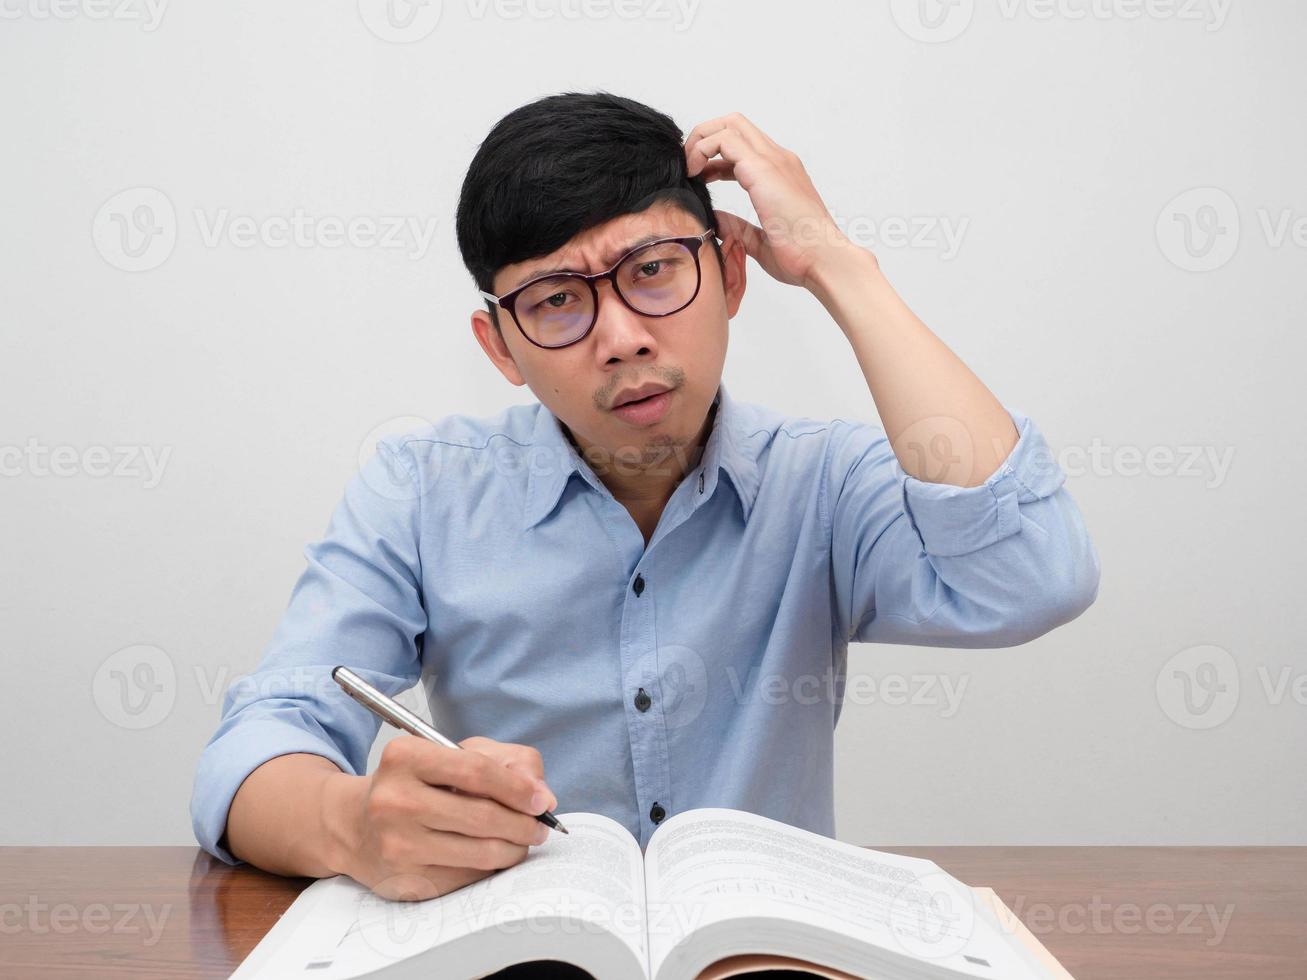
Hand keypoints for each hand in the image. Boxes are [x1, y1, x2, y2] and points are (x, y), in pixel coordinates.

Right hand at [333, 735, 557, 900]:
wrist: (355, 825)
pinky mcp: (405, 880)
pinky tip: (492, 855)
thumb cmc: (415, 783)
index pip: (476, 771)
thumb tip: (541, 794)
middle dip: (523, 823)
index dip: (518, 788)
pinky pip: (468, 877)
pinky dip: (490, 867)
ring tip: (523, 841)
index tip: (542, 800)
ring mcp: (397, 845)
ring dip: (514, 849)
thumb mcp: (453, 754)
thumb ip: (505, 761)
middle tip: (540, 826)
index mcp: (405, 757)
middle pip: (482, 816)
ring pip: (480, 853)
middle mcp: (395, 801)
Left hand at [684, 111, 856, 290]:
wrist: (824, 259)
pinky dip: (703, 149)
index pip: (742, 148)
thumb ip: (739, 227)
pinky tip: (694, 174)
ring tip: (688, 169)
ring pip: (729, 124)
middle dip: (704, 137)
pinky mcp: (763, 168)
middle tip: (688, 167)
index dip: (714, 158)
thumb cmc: (802, 256)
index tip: (698, 178)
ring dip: (701, 141)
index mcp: (781, 175)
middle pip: (735, 124)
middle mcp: (778, 160)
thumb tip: (717, 220)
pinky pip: (724, 140)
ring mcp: (773, 160)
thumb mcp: (761, 241)